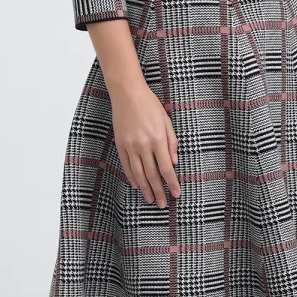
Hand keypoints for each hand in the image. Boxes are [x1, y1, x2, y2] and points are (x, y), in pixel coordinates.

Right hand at [109, 81, 181, 207]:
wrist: (127, 93)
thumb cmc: (150, 105)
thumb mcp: (166, 121)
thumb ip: (171, 142)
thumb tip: (174, 163)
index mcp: (157, 140)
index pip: (166, 168)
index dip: (172, 183)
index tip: (176, 194)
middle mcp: (143, 146)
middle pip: (152, 174)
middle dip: (159, 191)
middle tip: (163, 204)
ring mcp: (130, 146)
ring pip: (138, 173)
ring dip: (145, 188)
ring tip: (150, 199)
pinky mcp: (120, 144)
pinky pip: (126, 165)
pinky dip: (132, 177)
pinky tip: (137, 185)